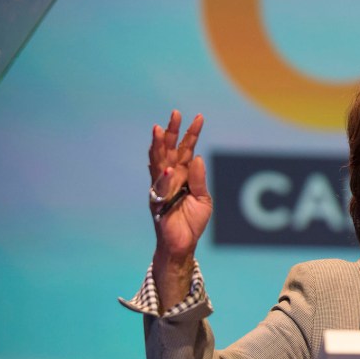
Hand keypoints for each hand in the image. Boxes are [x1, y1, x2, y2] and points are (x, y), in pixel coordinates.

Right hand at [148, 110, 212, 260]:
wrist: (183, 245)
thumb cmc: (192, 222)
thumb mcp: (203, 199)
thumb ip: (199, 180)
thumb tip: (197, 157)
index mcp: (184, 175)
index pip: (187, 149)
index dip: (192, 133)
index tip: (199, 117)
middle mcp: (170, 178)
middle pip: (170, 150)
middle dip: (172, 132)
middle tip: (175, 113)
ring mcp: (161, 188)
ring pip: (159, 163)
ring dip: (159, 146)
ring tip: (160, 130)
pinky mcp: (156, 202)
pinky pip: (160, 188)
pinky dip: (164, 179)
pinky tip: (169, 170)